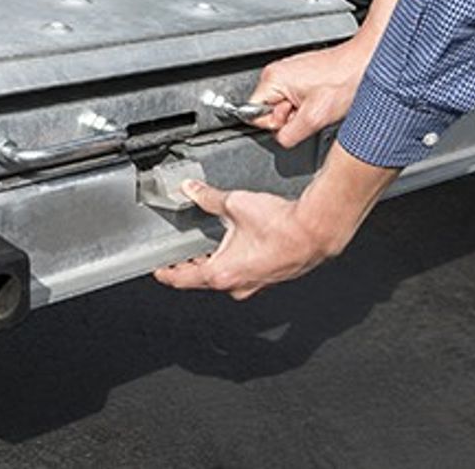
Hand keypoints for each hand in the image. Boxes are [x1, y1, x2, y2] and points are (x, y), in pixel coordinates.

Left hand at [154, 144, 399, 299]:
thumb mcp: (234, 204)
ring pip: (226, 277)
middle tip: (181, 252)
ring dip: (216, 262)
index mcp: (221, 273)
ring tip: (210, 245)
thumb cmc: (281, 226)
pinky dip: (236, 262)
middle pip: (203, 278)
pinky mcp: (270, 278)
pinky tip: (239, 245)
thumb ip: (208, 198)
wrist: (316, 230)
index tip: (159, 270)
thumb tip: (192, 190)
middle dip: (191, 264)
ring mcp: (255, 284)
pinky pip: (245, 273)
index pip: (182, 278)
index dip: (167, 273)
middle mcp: (237, 285)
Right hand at [249, 0, 399, 147]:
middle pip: (270, 111)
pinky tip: (323, 99)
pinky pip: (296, 99)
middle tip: (312, 110)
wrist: (367, 63)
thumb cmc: (346, 81)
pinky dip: (309, 105)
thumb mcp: (315, 118)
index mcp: (273, 79)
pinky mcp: (302, 76)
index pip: (254, 114)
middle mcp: (278, 73)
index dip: (276, 123)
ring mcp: (290, 73)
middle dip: (291, 118)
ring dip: (302, 112)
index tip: (296, 118)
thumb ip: (288, 134)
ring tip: (320, 103)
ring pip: (285, 107)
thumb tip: (280, 139)